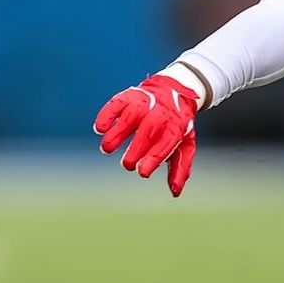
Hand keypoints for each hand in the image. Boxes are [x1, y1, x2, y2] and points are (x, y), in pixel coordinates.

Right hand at [93, 72, 198, 195]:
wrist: (173, 91)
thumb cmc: (175, 125)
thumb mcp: (184, 145)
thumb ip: (180, 168)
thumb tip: (174, 192)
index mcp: (175, 126)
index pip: (166, 142)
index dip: (153, 158)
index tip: (142, 172)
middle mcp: (160, 113)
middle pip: (149, 129)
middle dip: (137, 147)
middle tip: (126, 165)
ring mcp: (143, 103)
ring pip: (130, 116)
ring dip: (118, 133)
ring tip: (106, 149)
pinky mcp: (128, 96)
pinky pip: (116, 103)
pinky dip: (107, 114)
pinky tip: (100, 129)